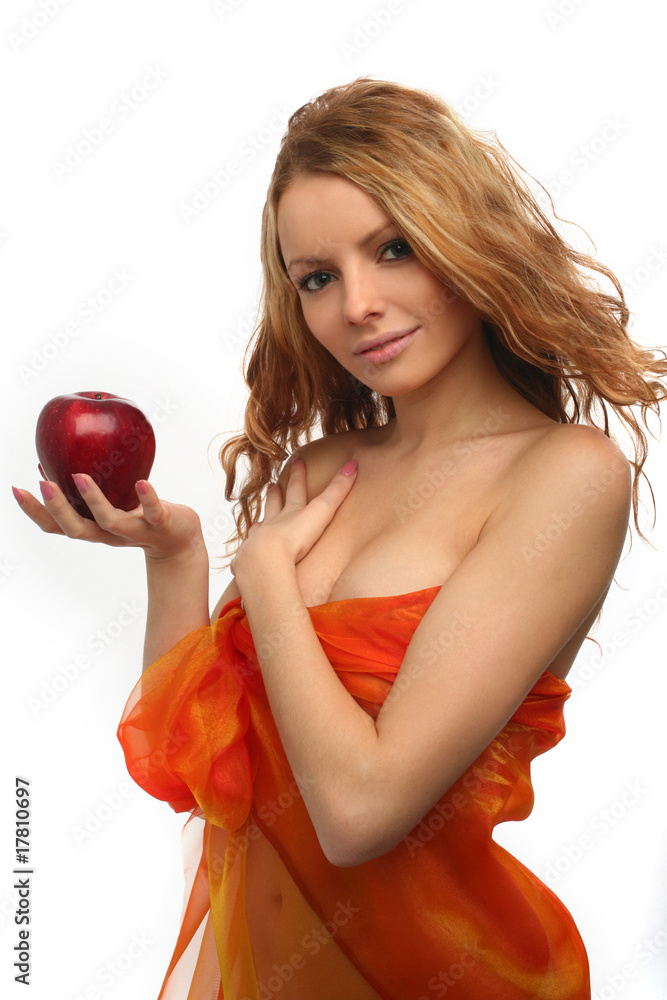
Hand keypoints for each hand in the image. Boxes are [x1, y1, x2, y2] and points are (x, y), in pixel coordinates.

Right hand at [12, 474, 205, 561]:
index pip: (57, 526)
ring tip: (80, 477)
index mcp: (94, 529)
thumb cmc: (139, 516)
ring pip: (110, 521)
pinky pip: (152, 512)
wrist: (180, 541)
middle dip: (57, 508)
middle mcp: (109, 534)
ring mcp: (135, 531)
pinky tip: (141, 482)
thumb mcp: (110, 502)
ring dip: (93, 500)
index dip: (35, 511)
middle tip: (42, 484)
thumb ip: (86, 490)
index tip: (16, 489)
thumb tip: (53, 462)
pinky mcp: (160, 524)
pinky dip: (146, 498)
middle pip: (77, 529)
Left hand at [230, 456, 357, 580]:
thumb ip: (337, 491)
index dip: (298, 474)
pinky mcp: (249, 559)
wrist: (266, 560)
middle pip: (274, 504)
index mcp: (291, 513)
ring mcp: (259, 540)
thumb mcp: (322, 512)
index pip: (296, 488)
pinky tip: (247, 550)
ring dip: (261, 521)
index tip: (297, 460)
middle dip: (275, 494)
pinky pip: (248, 554)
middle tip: (272, 484)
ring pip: (260, 526)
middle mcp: (273, 523)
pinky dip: (248, 550)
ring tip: (259, 518)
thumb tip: (353, 463)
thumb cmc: (295, 538)